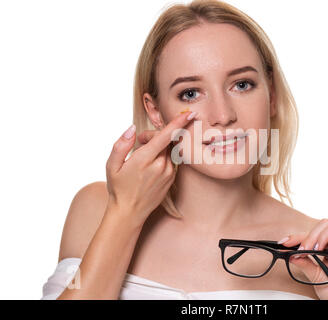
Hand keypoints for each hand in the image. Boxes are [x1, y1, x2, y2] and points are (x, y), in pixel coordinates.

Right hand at [105, 111, 196, 226]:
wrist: (129, 212)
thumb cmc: (118, 187)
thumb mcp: (112, 165)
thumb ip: (121, 145)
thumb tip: (132, 128)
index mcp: (145, 159)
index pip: (165, 136)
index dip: (178, 123)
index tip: (189, 113)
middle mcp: (160, 166)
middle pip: (167, 140)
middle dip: (157, 135)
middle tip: (141, 143)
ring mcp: (168, 173)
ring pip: (170, 150)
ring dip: (161, 146)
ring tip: (144, 156)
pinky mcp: (172, 178)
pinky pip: (172, 159)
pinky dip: (164, 155)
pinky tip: (151, 164)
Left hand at [280, 218, 327, 299]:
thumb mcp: (315, 276)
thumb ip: (304, 264)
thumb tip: (290, 254)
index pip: (312, 234)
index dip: (297, 236)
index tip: (283, 242)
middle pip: (326, 224)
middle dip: (311, 234)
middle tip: (303, 249)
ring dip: (326, 234)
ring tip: (318, 249)